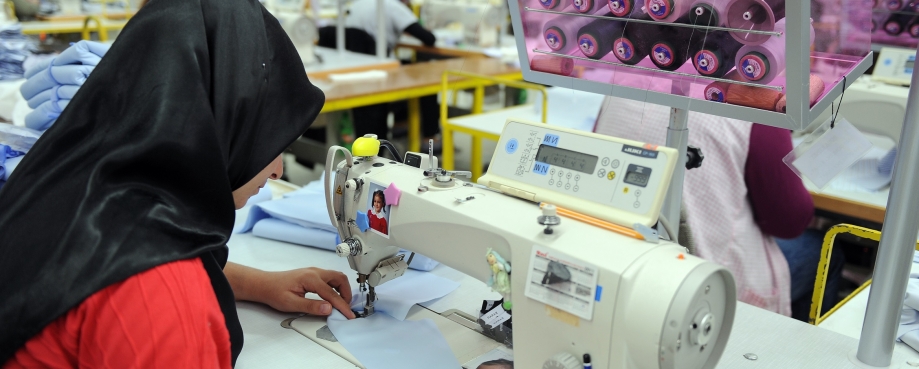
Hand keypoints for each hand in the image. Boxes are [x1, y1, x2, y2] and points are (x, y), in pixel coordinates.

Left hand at [225, 263, 355, 318]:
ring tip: (341, 303)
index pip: (332, 294)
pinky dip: (336, 287)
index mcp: (310, 278)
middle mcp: (315, 272)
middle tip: (346, 307)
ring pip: (336, 277)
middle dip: (346, 293)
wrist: (264, 284)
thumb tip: (328, 308)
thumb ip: (311, 306)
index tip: (348, 315)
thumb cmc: (274, 292)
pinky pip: (330, 279)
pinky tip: (332, 297)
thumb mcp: (291, 303)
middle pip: (340, 279)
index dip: (342, 306)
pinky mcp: (313, 274)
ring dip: (342, 289)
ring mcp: (314, 272)